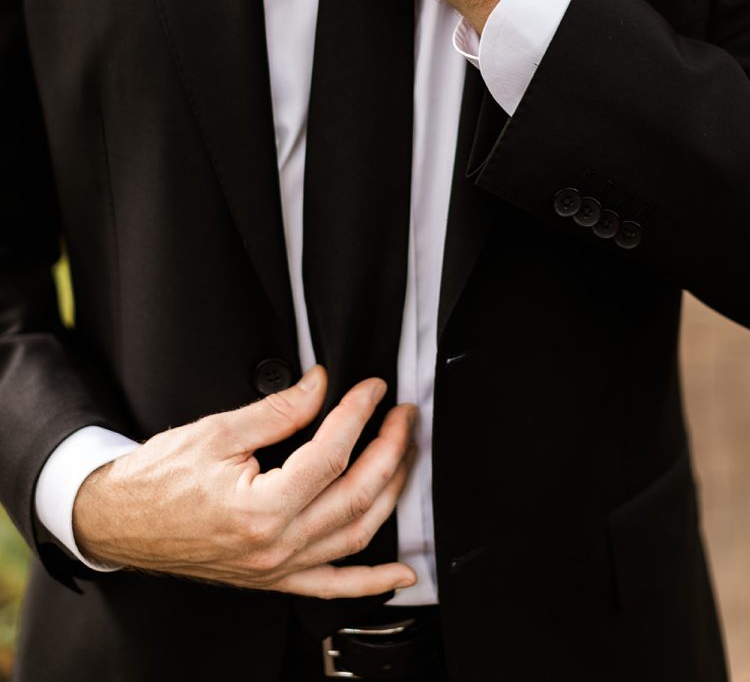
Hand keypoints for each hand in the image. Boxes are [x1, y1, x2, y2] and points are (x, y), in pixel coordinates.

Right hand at [72, 367, 417, 598]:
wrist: (121, 520)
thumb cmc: (160, 477)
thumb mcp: (217, 431)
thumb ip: (278, 410)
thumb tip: (320, 386)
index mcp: (259, 508)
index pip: (331, 454)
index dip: (358, 414)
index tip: (373, 389)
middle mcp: (274, 546)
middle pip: (355, 494)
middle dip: (390, 448)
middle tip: (402, 414)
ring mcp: (277, 568)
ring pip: (355, 535)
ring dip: (391, 493)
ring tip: (406, 456)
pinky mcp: (274, 579)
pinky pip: (333, 586)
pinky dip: (372, 582)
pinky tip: (401, 572)